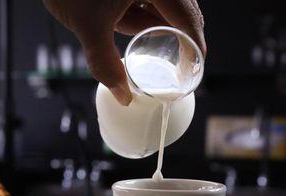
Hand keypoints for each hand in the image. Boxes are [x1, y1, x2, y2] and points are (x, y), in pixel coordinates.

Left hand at [44, 0, 204, 105]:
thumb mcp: (89, 26)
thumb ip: (105, 63)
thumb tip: (123, 96)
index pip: (187, 16)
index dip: (195, 44)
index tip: (196, 66)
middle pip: (180, 10)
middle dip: (180, 37)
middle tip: (180, 64)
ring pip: (160, 5)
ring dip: (157, 28)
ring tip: (159, 55)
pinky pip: (143, 0)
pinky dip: (141, 17)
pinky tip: (135, 34)